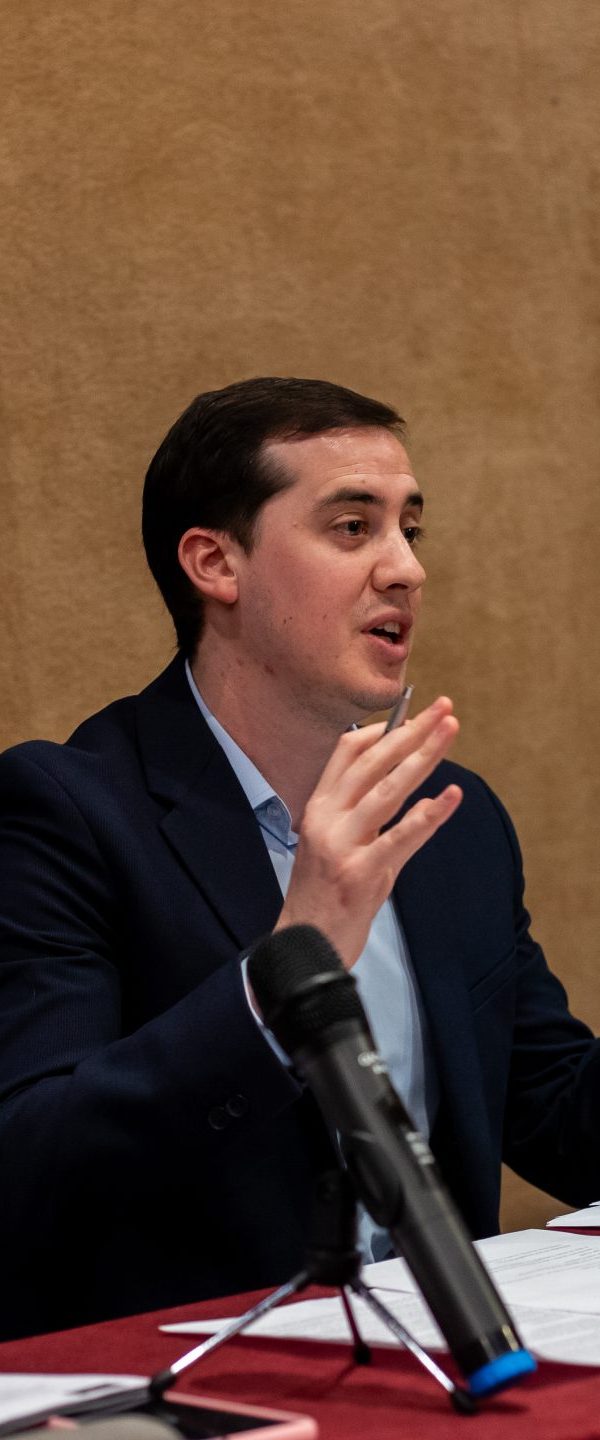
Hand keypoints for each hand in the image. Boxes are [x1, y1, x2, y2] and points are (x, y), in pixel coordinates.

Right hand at [274, 697, 461, 968]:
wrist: (305, 945)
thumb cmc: (324, 893)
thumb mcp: (332, 842)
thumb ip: (359, 811)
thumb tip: (397, 777)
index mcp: (318, 807)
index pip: (348, 752)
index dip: (383, 730)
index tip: (413, 718)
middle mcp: (327, 819)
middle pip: (373, 762)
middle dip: (413, 731)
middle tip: (444, 708)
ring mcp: (343, 845)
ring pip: (389, 790)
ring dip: (424, 757)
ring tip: (450, 732)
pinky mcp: (362, 874)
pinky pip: (402, 837)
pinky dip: (430, 814)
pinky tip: (453, 795)